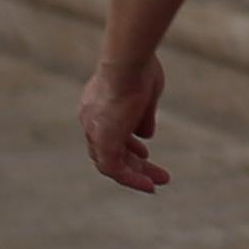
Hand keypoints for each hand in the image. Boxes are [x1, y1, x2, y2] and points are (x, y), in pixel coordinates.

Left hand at [79, 57, 167, 191]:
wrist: (127, 63)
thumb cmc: (138, 70)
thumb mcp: (145, 95)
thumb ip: (143, 116)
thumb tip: (146, 135)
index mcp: (97, 106)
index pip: (111, 131)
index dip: (128, 143)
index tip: (145, 153)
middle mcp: (91, 120)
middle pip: (112, 148)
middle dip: (135, 162)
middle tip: (156, 172)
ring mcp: (94, 132)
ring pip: (112, 163)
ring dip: (135, 174)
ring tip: (157, 183)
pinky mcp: (103, 143)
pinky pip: (114, 170)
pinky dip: (131, 179)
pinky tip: (149, 185)